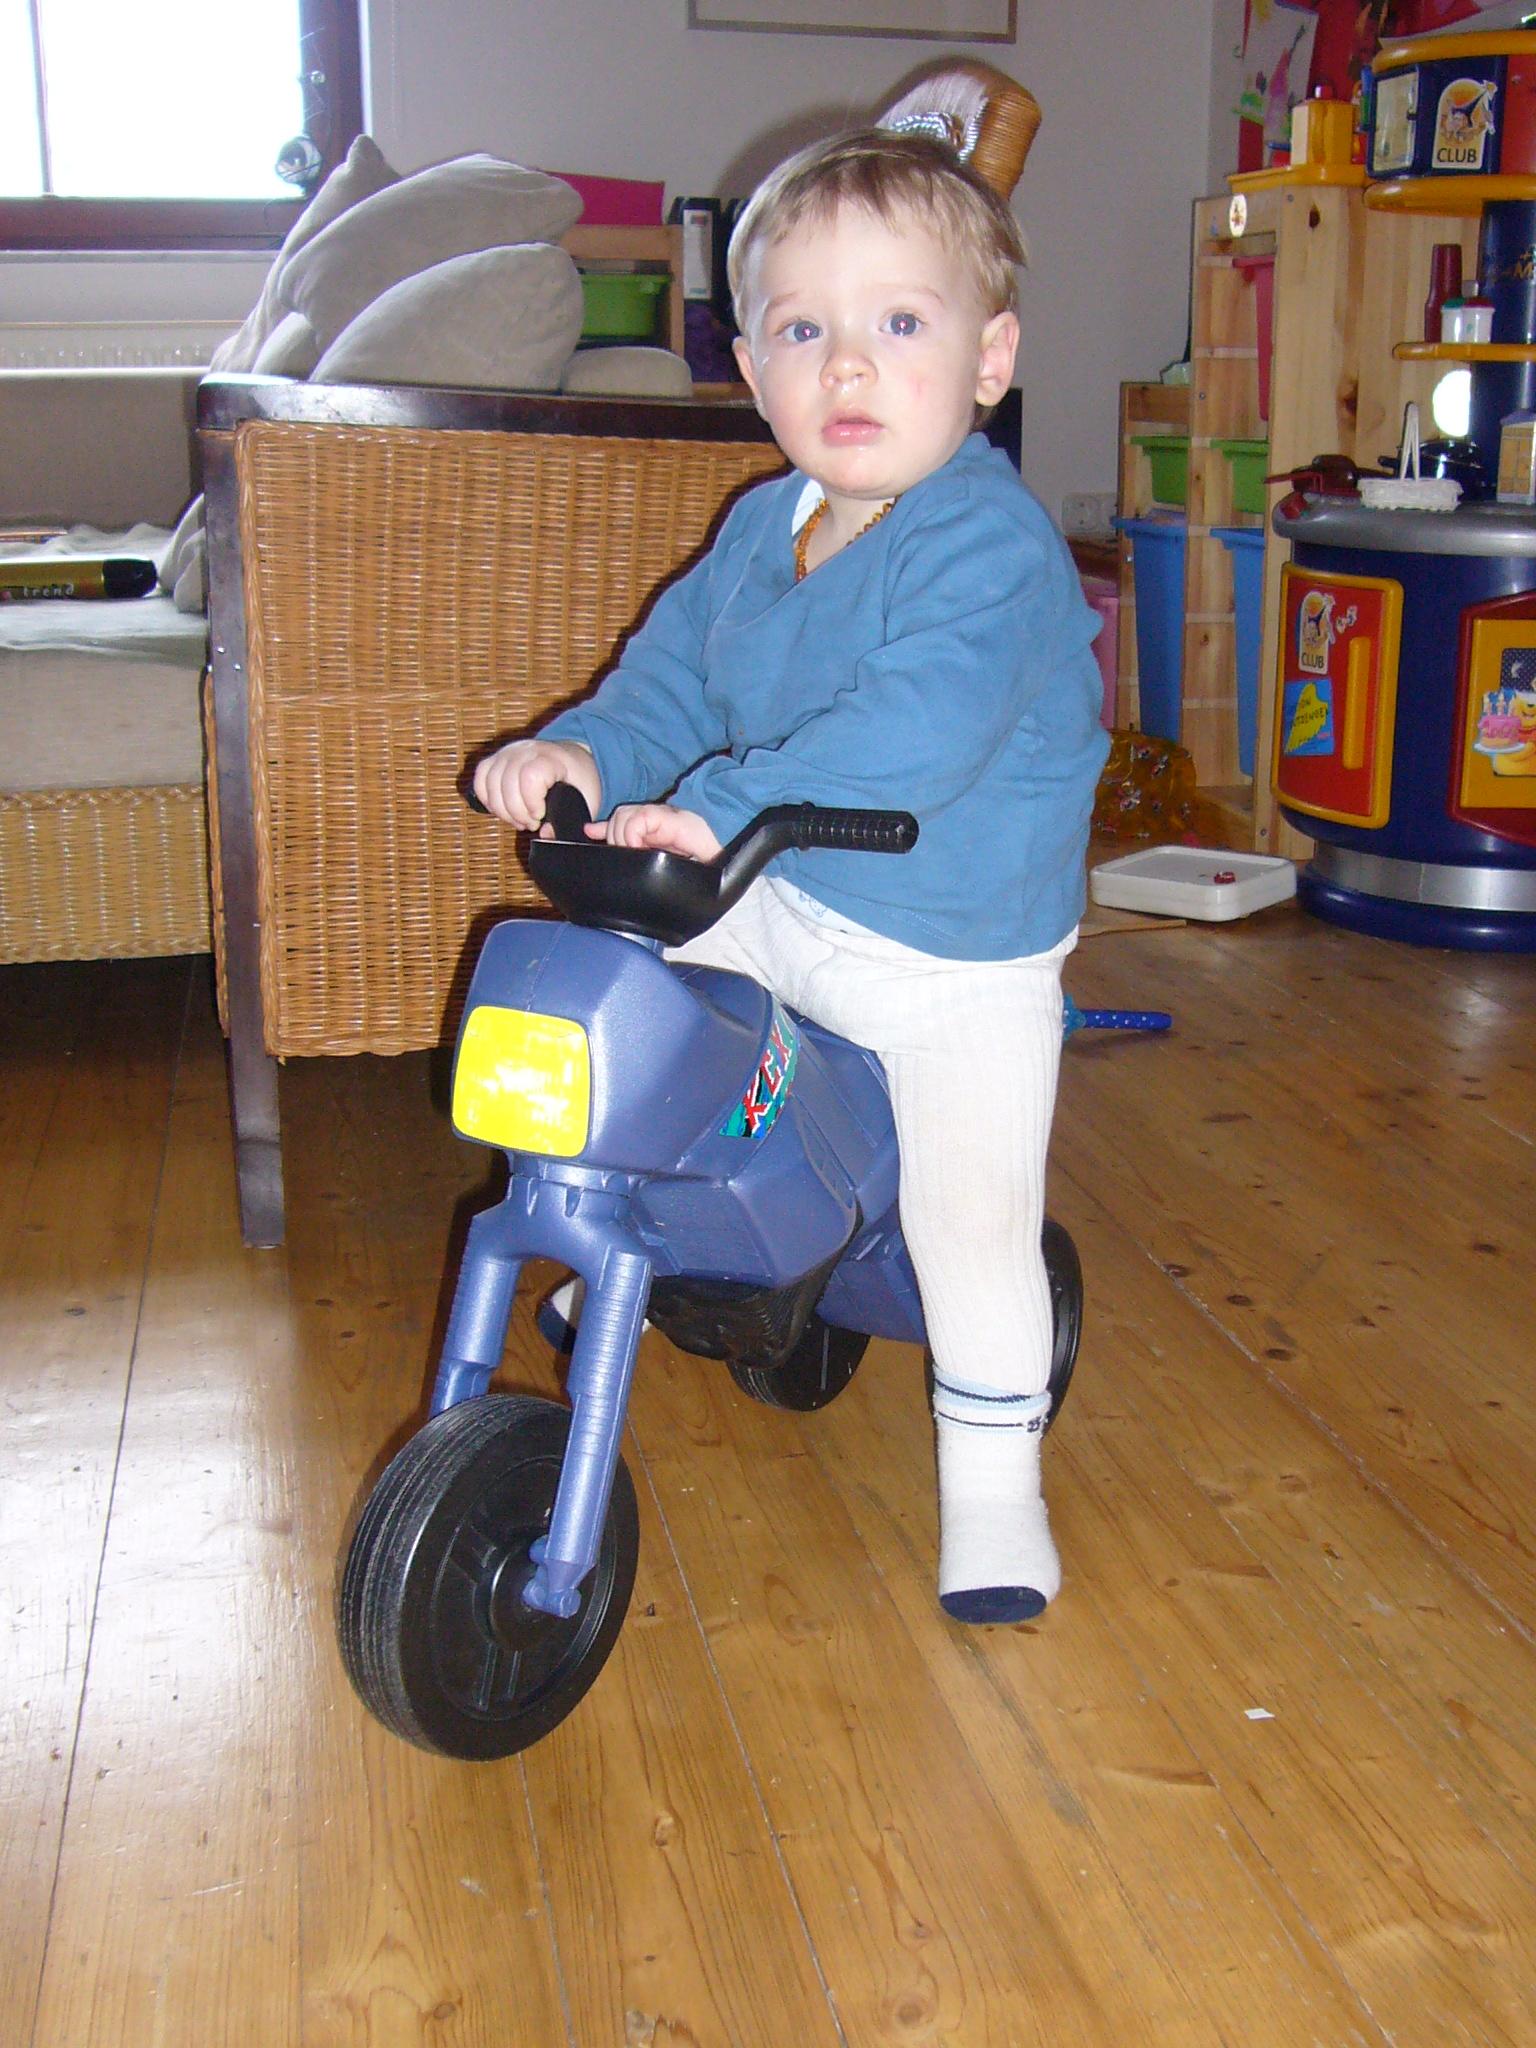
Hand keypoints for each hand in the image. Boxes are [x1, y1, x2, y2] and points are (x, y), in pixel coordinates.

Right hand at [473, 739, 599, 830]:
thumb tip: (545, 834)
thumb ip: (569, 821)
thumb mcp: (586, 801)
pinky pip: (480, 780)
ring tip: (519, 819)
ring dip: (502, 810)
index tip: (540, 815)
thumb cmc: (579, 779)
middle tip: (531, 823)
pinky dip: (488, 799)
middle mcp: (526, 750)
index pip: (530, 776)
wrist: (573, 758)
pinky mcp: (496, 759)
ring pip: (490, 783)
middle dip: (517, 812)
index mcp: (551, 757)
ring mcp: (507, 752)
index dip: (531, 802)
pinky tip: (503, 810)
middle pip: (506, 783)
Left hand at [594, 803, 721, 860]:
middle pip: (617, 818)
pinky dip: (632, 834)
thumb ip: (632, 851)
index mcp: (650, 830)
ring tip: (636, 852)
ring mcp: (661, 815)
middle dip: (615, 838)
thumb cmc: (696, 866)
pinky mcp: (667, 817)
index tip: (592, 834)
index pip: (617, 821)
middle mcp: (653, 819)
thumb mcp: (656, 863)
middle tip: (628, 855)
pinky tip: (639, 847)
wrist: (722, 860)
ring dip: (623, 837)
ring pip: (624, 816)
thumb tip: (599, 839)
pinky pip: (638, 820)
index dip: (603, 829)